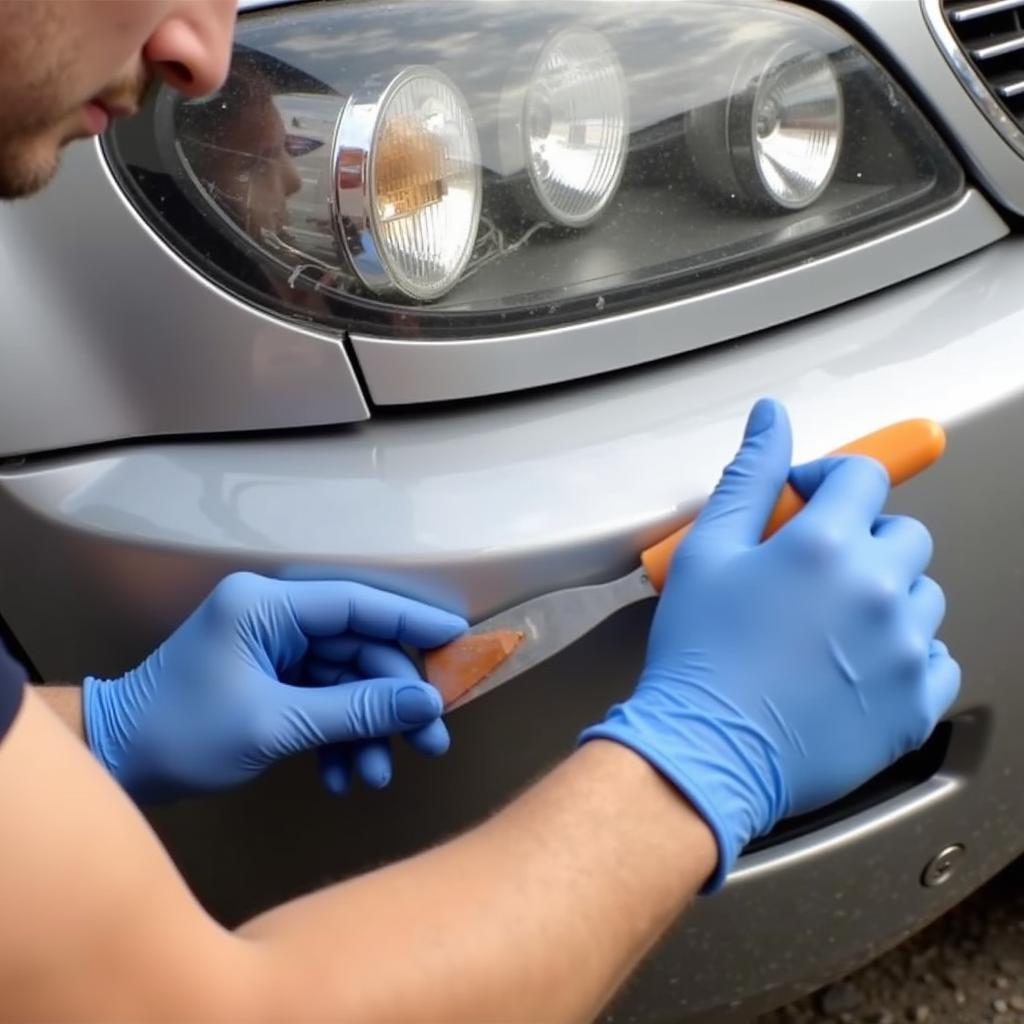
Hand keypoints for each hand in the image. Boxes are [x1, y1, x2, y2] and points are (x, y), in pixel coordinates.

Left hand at [84, 573, 466, 801]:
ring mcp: (272, 650)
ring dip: (366, 729)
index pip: (357, 604)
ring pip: (345, 681)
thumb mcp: (275, 723)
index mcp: (266, 606)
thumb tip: (426, 704)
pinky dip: (337, 737)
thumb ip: (355, 710)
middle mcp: (273, 618)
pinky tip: (344, 777)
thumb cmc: (182, 734)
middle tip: (429, 744)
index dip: (412, 621)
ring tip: (377, 776)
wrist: (117, 764)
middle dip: (392, 701)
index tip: (459, 640)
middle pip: (358, 650)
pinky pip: (322, 701)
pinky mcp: (270, 680)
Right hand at [580, 399, 959, 888]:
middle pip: (904, 534)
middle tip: (817, 568)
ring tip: (833, 622)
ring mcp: (902, 650)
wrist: (705, 751)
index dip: (832, 479)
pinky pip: (938, 660)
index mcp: (825, 546)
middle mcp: (877, 591)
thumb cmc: (699, 657)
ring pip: (924, 596)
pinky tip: (858, 664)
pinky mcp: (913, 704)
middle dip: (864, 538)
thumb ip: (749, 477)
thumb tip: (771, 419)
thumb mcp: (707, 551)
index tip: (811, 497)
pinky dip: (906, 655)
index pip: (863, 478)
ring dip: (887, 595)